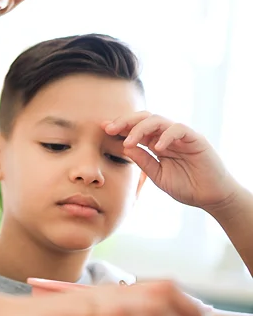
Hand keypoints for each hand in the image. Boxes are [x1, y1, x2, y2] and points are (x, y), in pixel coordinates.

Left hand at [104, 112, 237, 211]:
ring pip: (158, 120)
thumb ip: (143, 161)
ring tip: (129, 142)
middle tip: (110, 129)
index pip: (136, 128)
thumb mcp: (158, 175)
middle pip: (144, 118)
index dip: (120, 127)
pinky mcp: (195, 139)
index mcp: (157, 143)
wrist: (212, 198)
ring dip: (140, 129)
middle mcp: (167, 136)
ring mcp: (181, 135)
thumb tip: (124, 147)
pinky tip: (156, 147)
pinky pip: (178, 129)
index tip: (104, 129)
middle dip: (125, 121)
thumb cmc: (187, 187)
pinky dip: (166, 136)